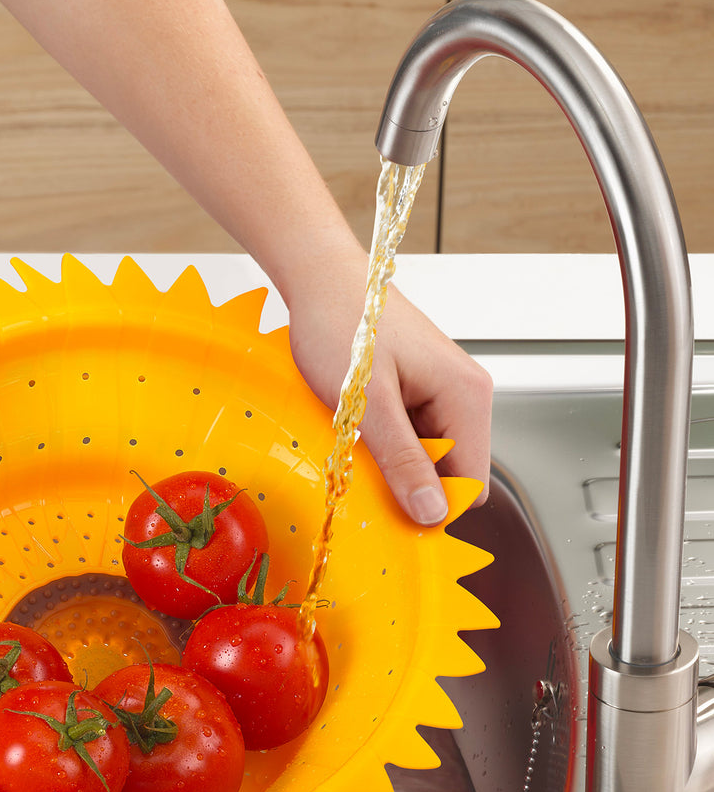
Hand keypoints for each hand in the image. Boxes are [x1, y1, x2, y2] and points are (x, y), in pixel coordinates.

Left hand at [287, 273, 492, 524]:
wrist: (319, 279)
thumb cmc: (342, 323)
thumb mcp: (367, 402)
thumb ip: (402, 459)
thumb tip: (432, 512)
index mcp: (466, 395)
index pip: (472, 481)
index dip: (434, 504)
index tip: (392, 512)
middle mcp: (464, 394)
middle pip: (449, 471)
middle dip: (409, 481)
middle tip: (362, 470)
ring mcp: (440, 392)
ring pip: (426, 456)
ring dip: (391, 460)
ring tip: (354, 437)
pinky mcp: (416, 390)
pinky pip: (409, 436)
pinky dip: (383, 442)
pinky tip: (355, 427)